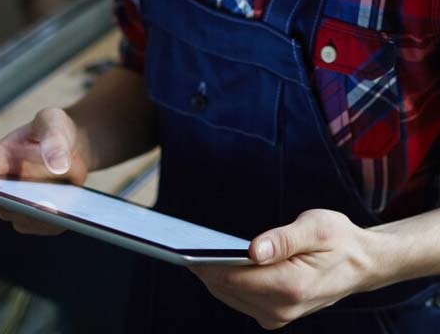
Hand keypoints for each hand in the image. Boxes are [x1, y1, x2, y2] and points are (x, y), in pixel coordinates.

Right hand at [0, 108, 89, 234]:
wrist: (71, 147)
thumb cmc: (54, 130)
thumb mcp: (53, 121)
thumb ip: (53, 137)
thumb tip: (58, 166)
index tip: (4, 193)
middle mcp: (0, 187)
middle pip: (4, 204)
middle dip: (22, 205)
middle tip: (40, 205)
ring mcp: (17, 205)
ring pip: (24, 220)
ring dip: (41, 217)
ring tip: (59, 212)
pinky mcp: (37, 219)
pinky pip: (45, 226)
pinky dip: (57, 222)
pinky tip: (71, 216)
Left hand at [190, 209, 377, 329]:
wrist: (362, 264)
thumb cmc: (339, 240)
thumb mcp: (316, 227)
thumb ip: (283, 239)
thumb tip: (253, 250)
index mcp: (291, 286)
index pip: (232, 278)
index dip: (205, 263)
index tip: (184, 246)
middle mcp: (282, 309)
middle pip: (225, 288)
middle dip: (203, 267)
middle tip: (181, 242)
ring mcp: (278, 316)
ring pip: (228, 295)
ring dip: (211, 275)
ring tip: (194, 249)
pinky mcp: (274, 315)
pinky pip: (238, 298)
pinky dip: (225, 281)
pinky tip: (217, 261)